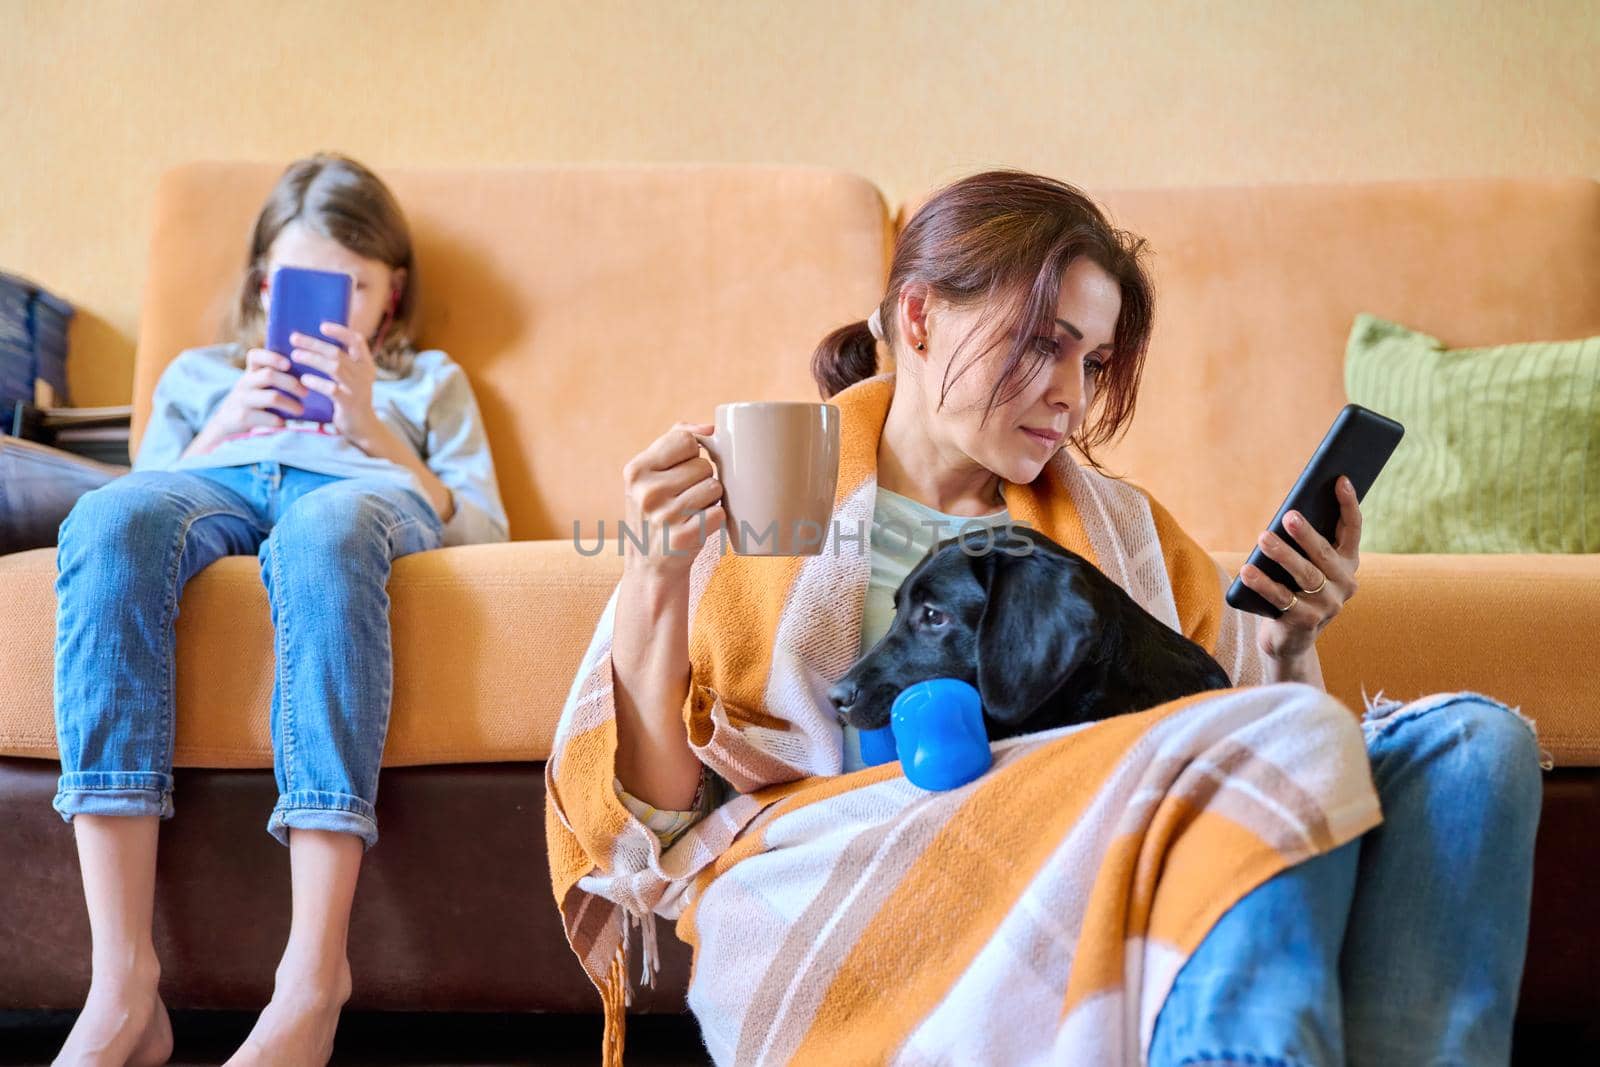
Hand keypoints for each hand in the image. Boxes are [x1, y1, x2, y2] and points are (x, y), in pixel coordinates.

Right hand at [194, 346, 308, 446]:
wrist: (228, 424)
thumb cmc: (254, 403)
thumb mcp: (259, 387)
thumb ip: (275, 379)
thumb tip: (309, 375)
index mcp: (251, 373)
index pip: (255, 356)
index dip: (272, 357)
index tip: (288, 364)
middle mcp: (244, 383)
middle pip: (269, 375)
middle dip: (291, 383)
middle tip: (306, 393)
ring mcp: (242, 400)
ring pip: (272, 397)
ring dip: (290, 404)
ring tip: (301, 411)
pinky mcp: (241, 418)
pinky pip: (266, 417)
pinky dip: (279, 421)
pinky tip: (285, 424)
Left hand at [290, 322, 381, 447]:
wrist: (362, 426)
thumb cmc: (350, 397)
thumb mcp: (352, 377)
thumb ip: (341, 361)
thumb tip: (314, 341)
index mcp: (365, 364)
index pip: (357, 340)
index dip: (340, 331)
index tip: (322, 326)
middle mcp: (364, 374)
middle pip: (338, 352)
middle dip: (314, 344)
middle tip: (294, 338)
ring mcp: (358, 388)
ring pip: (334, 367)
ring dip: (312, 359)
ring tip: (295, 356)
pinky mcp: (349, 403)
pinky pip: (331, 389)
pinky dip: (316, 382)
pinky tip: (304, 380)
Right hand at [620, 422, 726, 583]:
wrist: (648, 567)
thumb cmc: (656, 511)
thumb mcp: (649, 476)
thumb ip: (674, 441)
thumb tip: (711, 428)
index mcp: (636, 471)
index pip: (685, 439)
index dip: (693, 453)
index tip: (683, 468)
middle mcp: (647, 492)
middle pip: (704, 465)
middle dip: (701, 480)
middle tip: (685, 498)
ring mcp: (665, 516)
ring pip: (714, 487)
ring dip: (710, 499)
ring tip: (692, 512)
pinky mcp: (683, 538)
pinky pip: (719, 512)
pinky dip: (715, 519)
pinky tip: (698, 526)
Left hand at [1240, 475, 1362, 662]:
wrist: (1290, 640)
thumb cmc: (1293, 590)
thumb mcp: (1303, 565)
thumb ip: (1302, 544)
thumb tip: (1286, 512)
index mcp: (1347, 563)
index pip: (1352, 529)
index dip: (1348, 504)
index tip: (1341, 479)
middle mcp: (1343, 584)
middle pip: (1324, 553)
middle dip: (1306, 533)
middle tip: (1289, 515)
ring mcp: (1327, 606)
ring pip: (1305, 576)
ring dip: (1283, 555)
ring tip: (1263, 538)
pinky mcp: (1305, 622)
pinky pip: (1281, 599)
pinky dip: (1263, 584)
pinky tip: (1247, 570)